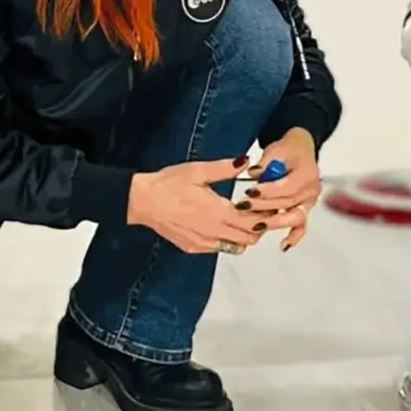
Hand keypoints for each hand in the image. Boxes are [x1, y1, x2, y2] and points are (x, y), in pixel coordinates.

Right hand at [127, 158, 267, 254]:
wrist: (142, 201)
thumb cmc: (169, 184)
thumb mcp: (198, 170)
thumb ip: (225, 168)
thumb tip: (246, 161)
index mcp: (218, 212)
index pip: (254, 222)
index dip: (265, 215)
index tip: (269, 205)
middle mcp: (213, 232)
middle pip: (249, 238)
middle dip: (258, 226)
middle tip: (258, 211)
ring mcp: (203, 242)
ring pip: (236, 247)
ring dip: (244, 235)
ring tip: (241, 218)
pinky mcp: (193, 247)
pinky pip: (220, 248)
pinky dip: (228, 240)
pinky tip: (222, 224)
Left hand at [244, 128, 320, 251]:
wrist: (299, 152)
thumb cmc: (287, 151)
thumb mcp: (276, 150)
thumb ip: (266, 163)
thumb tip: (255, 173)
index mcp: (307, 172)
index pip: (287, 186)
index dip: (268, 191)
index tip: (250, 192)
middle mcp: (312, 189)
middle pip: (288, 203)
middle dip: (263, 207)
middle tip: (243, 206)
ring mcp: (309, 202)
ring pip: (294, 217)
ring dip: (274, 222)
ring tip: (255, 224)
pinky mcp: (304, 210)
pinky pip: (302, 226)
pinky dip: (294, 236)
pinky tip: (283, 245)